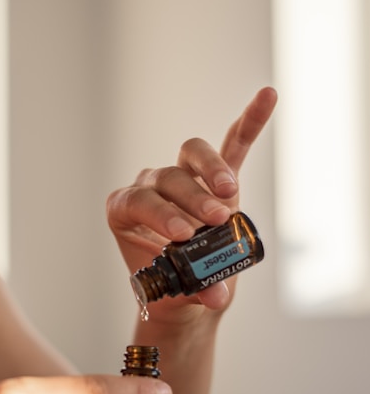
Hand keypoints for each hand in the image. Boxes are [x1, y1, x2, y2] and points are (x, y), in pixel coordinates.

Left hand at [107, 87, 276, 317]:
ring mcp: (183, 178)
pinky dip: (249, 123)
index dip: (160, 213)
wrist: (188, 288)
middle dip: (192, 199)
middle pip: (169, 177)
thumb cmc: (172, 288)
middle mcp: (150, 186)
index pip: (138, 200)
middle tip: (214, 222)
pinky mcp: (214, 179)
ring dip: (214, 172)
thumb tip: (216, 295)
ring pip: (194, 157)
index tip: (184, 234)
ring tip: (229, 196)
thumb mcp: (177, 292)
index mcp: (126, 210)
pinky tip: (267, 97)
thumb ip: (194, 289)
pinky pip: (231, 146)